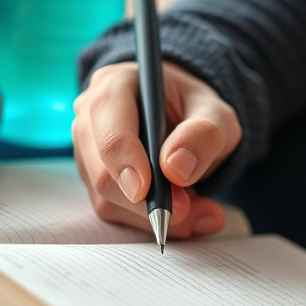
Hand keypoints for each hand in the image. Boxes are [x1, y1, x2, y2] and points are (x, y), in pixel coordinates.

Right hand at [72, 61, 240, 236]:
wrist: (185, 120)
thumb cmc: (196, 110)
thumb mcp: (217, 115)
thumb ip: (204, 135)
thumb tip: (176, 168)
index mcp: (115, 86)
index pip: (109, 129)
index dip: (126, 163)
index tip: (148, 190)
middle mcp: (91, 117)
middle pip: (102, 172)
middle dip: (145, 201)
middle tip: (189, 209)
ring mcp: (88, 152)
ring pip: (107, 199)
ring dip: (151, 214)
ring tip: (197, 209)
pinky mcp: (94, 181)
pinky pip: (114, 211)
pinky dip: (148, 219)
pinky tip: (181, 212)